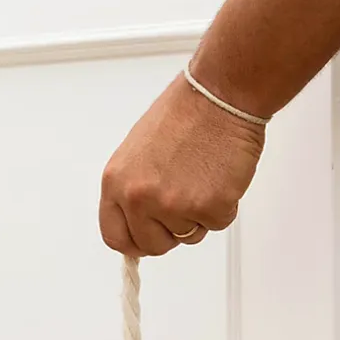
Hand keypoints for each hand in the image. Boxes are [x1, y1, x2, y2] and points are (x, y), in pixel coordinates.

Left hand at [99, 75, 264, 256]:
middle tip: (184, 202)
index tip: (147, 237)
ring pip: (188, 237)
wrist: (220, 94)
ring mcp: (173, 205)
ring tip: (202, 177)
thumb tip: (136, 222)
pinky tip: (219, 176)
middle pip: (152, 245)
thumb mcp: (137, 155)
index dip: (135, 241)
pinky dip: (224, 206)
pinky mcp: (208, 207)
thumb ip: (132, 192)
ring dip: (199, 215)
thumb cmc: (185, 114)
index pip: (115, 236)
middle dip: (170, 232)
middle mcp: (139, 197)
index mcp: (116, 183)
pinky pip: (217, 225)